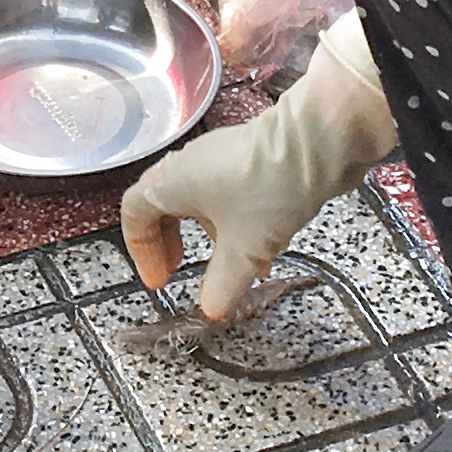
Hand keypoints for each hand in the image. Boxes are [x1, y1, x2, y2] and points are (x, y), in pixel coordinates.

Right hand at [120, 14, 395, 324]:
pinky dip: (237, 224)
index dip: (141, 250)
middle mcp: (190, 165)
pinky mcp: (249, 158)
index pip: (134, 212)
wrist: (317, 143)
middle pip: (165, 206)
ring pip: (202, 202)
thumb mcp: (243, 250)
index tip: (160, 279)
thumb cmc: (268, 190)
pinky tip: (266, 250)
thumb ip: (222, 284)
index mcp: (173, 182)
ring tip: (234, 269)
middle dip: (171, 242)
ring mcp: (220, 158)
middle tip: (179, 269)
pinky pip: (229, 195)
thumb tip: (211, 308)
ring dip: (212, 237)